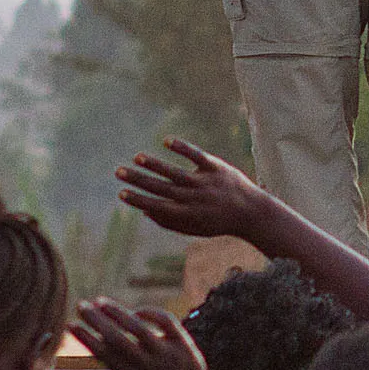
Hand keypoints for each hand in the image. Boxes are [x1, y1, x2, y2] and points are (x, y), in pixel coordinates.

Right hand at [68, 298, 225, 369]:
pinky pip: (165, 320)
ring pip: (138, 327)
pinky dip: (149, 312)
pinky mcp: (182, 341)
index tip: (70, 324)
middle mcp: (146, 363)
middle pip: (116, 338)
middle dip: (96, 320)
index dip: (84, 338)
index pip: (102, 353)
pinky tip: (134, 311)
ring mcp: (165, 351)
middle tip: (80, 305)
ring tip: (99, 301)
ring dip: (117, 312)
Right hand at [117, 138, 278, 240]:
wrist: (250, 212)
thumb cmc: (217, 221)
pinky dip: (182, 148)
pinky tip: (166, 141)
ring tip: (137, 157)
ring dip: (155, 164)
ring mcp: (204, 182)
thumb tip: (145, 210)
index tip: (121, 193)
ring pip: (175, 172)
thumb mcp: (193, 228)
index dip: (138, 200)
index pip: (156, 206)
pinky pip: (196, 156)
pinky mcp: (215, 167)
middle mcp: (193, 198)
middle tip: (118, 172)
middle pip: (161, 187)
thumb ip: (168, 222)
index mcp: (186, 214)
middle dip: (138, 180)